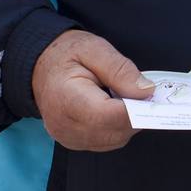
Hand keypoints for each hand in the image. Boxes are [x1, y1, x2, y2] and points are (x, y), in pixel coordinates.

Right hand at [33, 30, 152, 151]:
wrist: (39, 65)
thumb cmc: (66, 54)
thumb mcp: (95, 48)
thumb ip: (121, 69)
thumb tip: (146, 91)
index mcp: (67, 99)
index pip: (109, 116)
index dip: (136, 108)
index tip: (152, 94)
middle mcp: (65, 126)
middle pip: (115, 132)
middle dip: (136, 114)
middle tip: (141, 91)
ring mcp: (67, 137)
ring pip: (114, 139)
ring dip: (127, 121)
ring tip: (123, 96)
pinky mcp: (72, 141)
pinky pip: (105, 141)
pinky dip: (116, 127)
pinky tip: (113, 107)